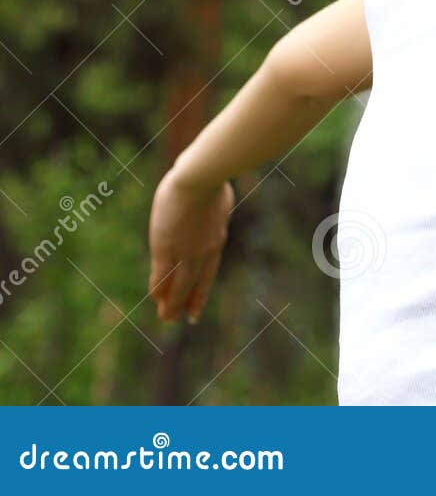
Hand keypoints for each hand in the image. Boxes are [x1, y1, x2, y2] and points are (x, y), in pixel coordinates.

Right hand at [148, 169, 234, 324]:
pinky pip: (161, 276)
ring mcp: (186, 252)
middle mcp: (204, 252)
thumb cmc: (211, 180)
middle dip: (185, 303)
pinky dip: (158, 288)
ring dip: (171, 304)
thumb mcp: (219, 200)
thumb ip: (215, 211)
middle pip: (194, 285)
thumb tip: (216, 205)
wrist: (200, 178)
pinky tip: (155, 298)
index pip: (208, 273)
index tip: (196, 310)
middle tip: (178, 319)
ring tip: (166, 318)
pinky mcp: (167, 249)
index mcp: (217, 240)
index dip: (201, 292)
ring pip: (178, 286)